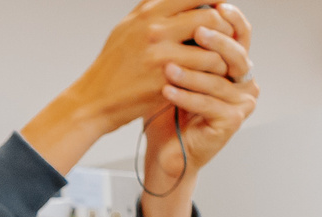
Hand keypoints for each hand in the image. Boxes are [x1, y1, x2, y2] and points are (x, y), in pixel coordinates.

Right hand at [25, 0, 237, 171]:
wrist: (93, 102)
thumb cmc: (112, 66)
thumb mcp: (126, 28)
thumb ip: (151, 9)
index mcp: (147, 14)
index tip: (224, 5)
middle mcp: (154, 31)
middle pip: (209, 18)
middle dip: (225, 27)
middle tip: (227, 37)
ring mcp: (160, 56)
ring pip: (211, 49)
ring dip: (223, 55)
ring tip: (221, 60)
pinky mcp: (165, 81)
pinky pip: (202, 74)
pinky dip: (213, 75)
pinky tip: (211, 77)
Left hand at [140, 4, 256, 216]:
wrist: (164, 149)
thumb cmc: (166, 109)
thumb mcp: (175, 68)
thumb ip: (183, 41)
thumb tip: (179, 5)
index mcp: (235, 65)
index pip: (240, 33)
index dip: (231, 18)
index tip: (215, 4)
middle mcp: (245, 81)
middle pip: (236, 54)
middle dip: (216, 41)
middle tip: (197, 30)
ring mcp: (242, 102)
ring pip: (219, 80)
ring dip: (192, 73)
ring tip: (168, 67)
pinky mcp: (232, 121)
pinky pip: (208, 104)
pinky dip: (186, 97)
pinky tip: (166, 91)